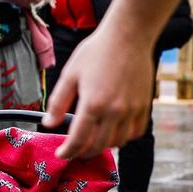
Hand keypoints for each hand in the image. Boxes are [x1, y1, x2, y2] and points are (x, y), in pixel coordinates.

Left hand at [41, 25, 155, 158]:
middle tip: (75, 149)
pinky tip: (113, 130)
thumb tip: (48, 123)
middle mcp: (114, 111)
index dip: (67, 152)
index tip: (61, 155)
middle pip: (98, 146)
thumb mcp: (70, 74)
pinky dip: (124, 137)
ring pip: (118, 142)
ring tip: (93, 139)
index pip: (78, 140)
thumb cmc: (97, 51)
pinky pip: (135, 132)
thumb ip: (57, 102)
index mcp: (92, 104)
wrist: (128, 36)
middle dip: (83, 152)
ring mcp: (132, 110)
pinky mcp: (144, 106)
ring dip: (103, 145)